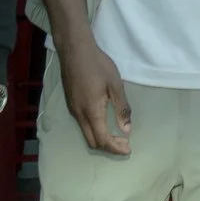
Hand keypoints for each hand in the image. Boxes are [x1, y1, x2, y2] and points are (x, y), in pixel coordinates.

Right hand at [59, 37, 133, 155]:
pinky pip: (82, 125)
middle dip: (109, 147)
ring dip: (101, 139)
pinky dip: (95, 130)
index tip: (128, 150)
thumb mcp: (115, 85)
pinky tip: (105, 124)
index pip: (103, 139)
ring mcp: (73, 110)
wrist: (74, 50)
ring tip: (118, 136)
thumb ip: (122, 108)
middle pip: (92, 142)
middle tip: (125, 144)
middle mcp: (79, 114)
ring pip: (86, 134)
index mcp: (92, 111)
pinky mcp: (71, 104)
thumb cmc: (98, 65)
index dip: (116, 148)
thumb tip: (127, 130)